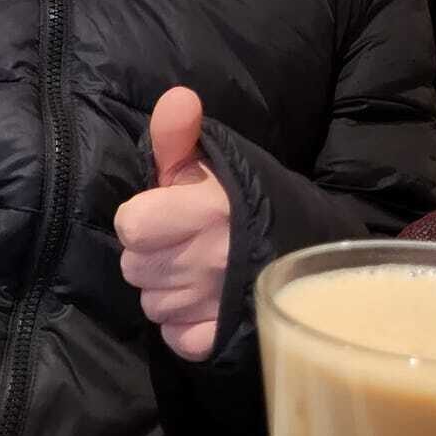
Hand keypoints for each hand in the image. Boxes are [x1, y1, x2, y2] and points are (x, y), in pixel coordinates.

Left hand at [114, 86, 231, 361]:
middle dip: (150, 255)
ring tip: (195, 272)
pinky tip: (201, 303)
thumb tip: (177, 97)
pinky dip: (184, 325)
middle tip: (180, 244)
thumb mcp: (210, 161)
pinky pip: (176, 338)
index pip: (130, 226)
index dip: (139, 219)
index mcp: (203, 211)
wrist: (305, 245)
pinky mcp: (224, 337)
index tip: (161, 215)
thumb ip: (177, 134)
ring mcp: (215, 303)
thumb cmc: (246, 200)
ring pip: (152, 305)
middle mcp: (207, 259)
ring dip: (166, 290)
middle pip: (134, 268)